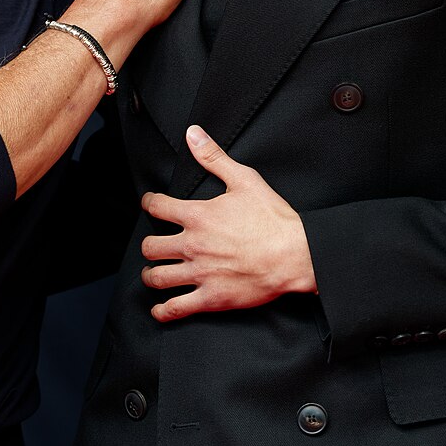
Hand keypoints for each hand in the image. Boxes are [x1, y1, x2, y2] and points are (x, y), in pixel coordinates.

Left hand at [137, 125, 314, 320]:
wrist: (296, 255)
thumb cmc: (273, 219)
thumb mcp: (245, 180)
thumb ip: (214, 157)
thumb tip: (193, 134)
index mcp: (198, 216)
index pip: (157, 207)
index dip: (150, 204)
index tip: (151, 205)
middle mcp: (193, 245)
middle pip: (150, 246)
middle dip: (149, 245)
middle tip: (155, 245)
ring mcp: (200, 273)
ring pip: (157, 277)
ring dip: (152, 275)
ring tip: (155, 273)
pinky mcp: (212, 298)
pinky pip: (176, 308)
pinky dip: (163, 310)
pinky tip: (160, 308)